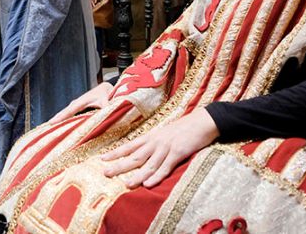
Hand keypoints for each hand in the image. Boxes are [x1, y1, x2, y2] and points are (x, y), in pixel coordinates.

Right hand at [48, 82, 113, 123]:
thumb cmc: (105, 93)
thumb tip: (108, 111)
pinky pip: (69, 116)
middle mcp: (76, 104)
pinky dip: (64, 121)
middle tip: (46, 129)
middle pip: (64, 113)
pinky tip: (60, 128)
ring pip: (65, 115)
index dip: (61, 117)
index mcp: (81, 101)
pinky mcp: (78, 110)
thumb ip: (107, 105)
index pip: (69, 110)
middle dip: (55, 120)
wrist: (105, 88)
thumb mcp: (106, 99)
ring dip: (59, 121)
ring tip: (49, 130)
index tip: (51, 123)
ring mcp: (76, 107)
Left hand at [101, 108, 218, 188]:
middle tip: (105, 173)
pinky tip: (148, 184)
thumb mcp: (165, 133)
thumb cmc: (184, 128)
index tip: (102, 159)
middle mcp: (155, 142)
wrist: (203, 121)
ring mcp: (166, 147)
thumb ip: (154, 142)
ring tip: (125, 184)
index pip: (129, 146)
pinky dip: (157, 176)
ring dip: (137, 175)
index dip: (115, 153)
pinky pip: (166, 167)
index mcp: (151, 136)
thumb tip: (144, 152)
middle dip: (119, 165)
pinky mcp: (178, 152)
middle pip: (134, 156)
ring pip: (148, 164)